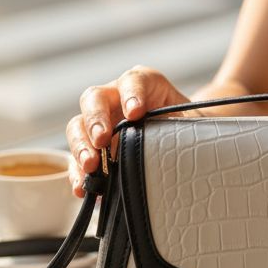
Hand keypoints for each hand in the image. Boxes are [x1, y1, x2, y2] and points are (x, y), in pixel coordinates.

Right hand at [65, 66, 191, 196]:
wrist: (187, 147)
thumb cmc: (188, 132)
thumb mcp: (190, 128)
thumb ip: (177, 132)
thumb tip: (166, 153)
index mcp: (144, 86)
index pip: (134, 81)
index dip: (132, 93)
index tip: (135, 112)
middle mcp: (116, 100)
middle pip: (95, 99)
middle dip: (95, 120)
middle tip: (101, 140)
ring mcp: (101, 124)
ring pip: (79, 126)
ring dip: (81, 146)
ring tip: (89, 166)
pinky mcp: (93, 150)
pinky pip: (78, 159)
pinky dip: (77, 173)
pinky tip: (81, 187)